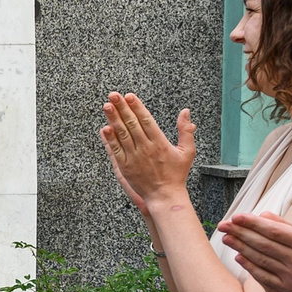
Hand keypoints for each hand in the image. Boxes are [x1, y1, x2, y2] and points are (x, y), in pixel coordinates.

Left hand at [99, 93, 195, 214]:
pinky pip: (116, 150)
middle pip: (131, 124)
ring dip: (113, 119)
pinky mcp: (125, 167)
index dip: (137, 107)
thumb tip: (186, 112)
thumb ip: (186, 131)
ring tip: (107, 106)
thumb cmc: (176, 174)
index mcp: (160, 143)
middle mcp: (146, 148)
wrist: (165, 196)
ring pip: (122, 134)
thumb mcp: (187, 152)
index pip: (146, 120)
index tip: (129, 96)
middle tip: (114, 95)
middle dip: (122, 108)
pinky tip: (105, 128)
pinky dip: (110, 139)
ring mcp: (134, 158)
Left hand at [221, 202, 291, 291]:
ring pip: (260, 259)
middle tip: (223, 224)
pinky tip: (240, 258)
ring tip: (225, 237)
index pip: (274, 230)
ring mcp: (291, 275)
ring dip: (240, 247)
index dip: (253, 223)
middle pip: (261, 243)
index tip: (238, 216)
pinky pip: (265, 277)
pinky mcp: (290, 288)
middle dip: (240, 232)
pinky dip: (250, 267)